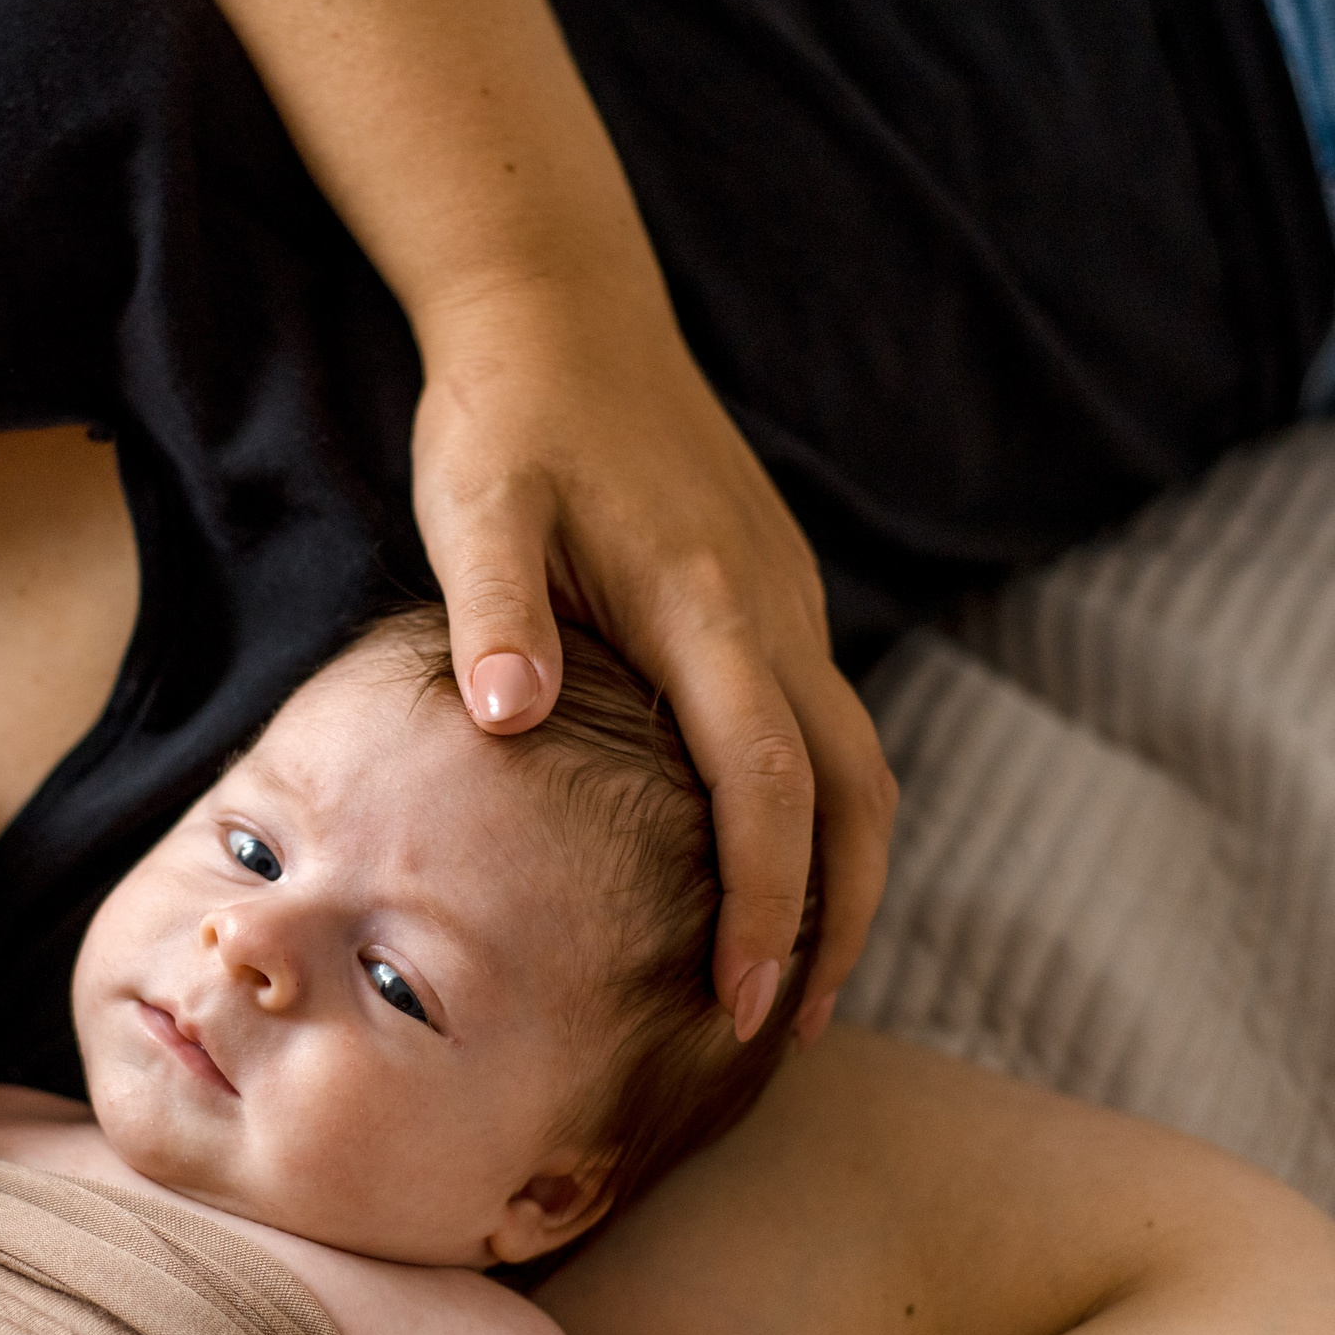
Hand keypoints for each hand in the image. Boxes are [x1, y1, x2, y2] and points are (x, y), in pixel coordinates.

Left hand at [410, 282, 894, 1041]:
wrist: (563, 302)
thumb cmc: (506, 413)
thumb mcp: (477, 501)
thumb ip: (495, 608)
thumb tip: (511, 718)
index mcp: (707, 603)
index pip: (768, 784)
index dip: (768, 905)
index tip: (743, 1007)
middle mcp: (772, 608)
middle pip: (855, 794)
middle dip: (836, 921)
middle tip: (785, 1032)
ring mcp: (785, 597)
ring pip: (858, 761)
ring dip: (844, 873)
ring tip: (796, 976)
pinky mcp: (773, 589)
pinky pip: (826, 721)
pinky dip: (820, 811)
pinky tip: (768, 858)